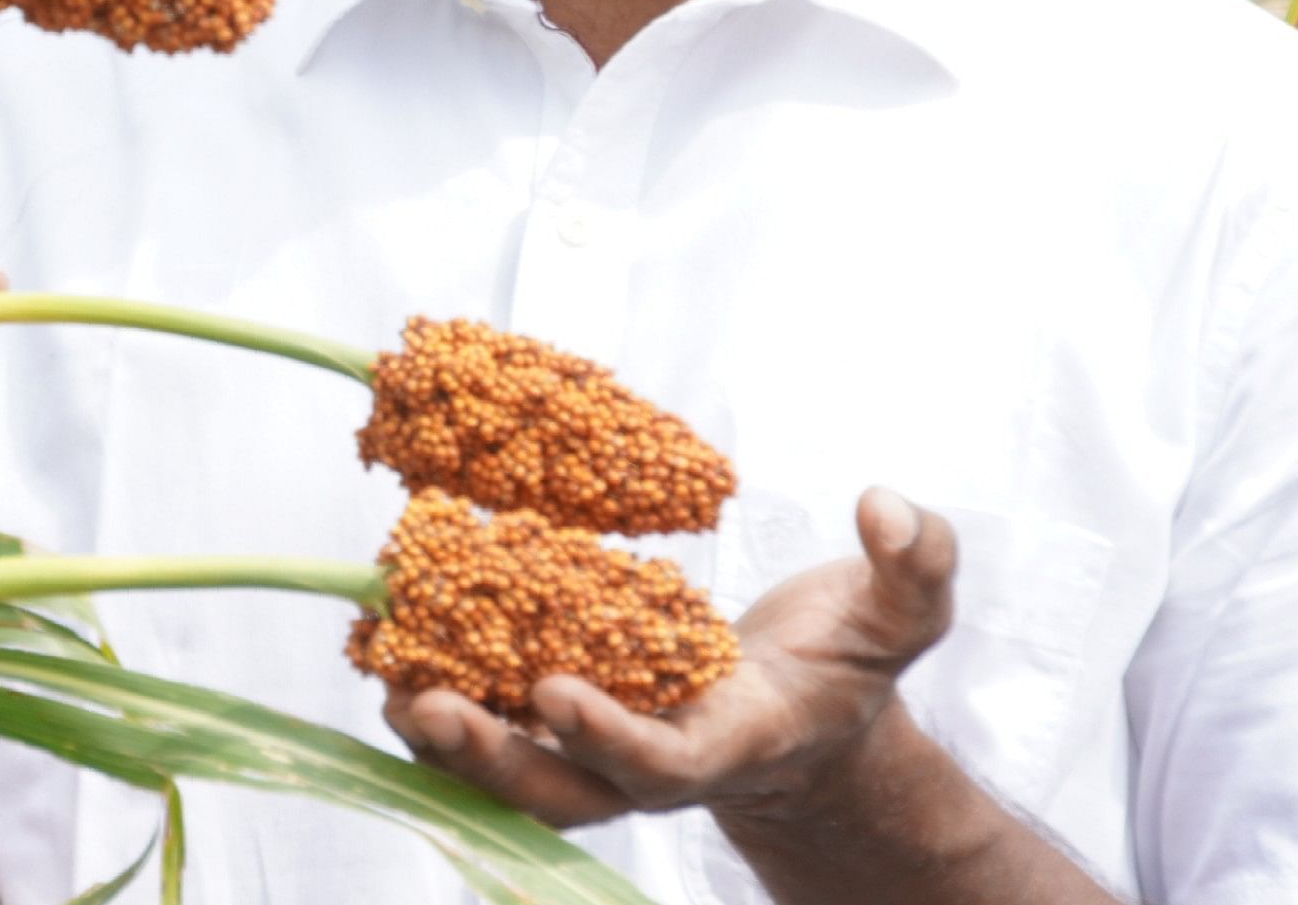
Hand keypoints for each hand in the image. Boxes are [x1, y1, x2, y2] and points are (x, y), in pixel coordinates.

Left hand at [387, 486, 956, 827]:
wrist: (814, 720)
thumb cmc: (850, 664)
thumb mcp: (903, 616)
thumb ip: (916, 567)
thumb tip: (887, 506)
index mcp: (734, 741)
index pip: (664, 764)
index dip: (609, 736)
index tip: (555, 688)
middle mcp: (660, 763)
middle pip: (565, 792)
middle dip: (494, 758)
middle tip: (424, 705)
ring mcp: (609, 755)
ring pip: (517, 774)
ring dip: (448, 741)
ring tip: (381, 682)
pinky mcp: (576, 728)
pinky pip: (501, 730)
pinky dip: (445, 704)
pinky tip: (388, 656)